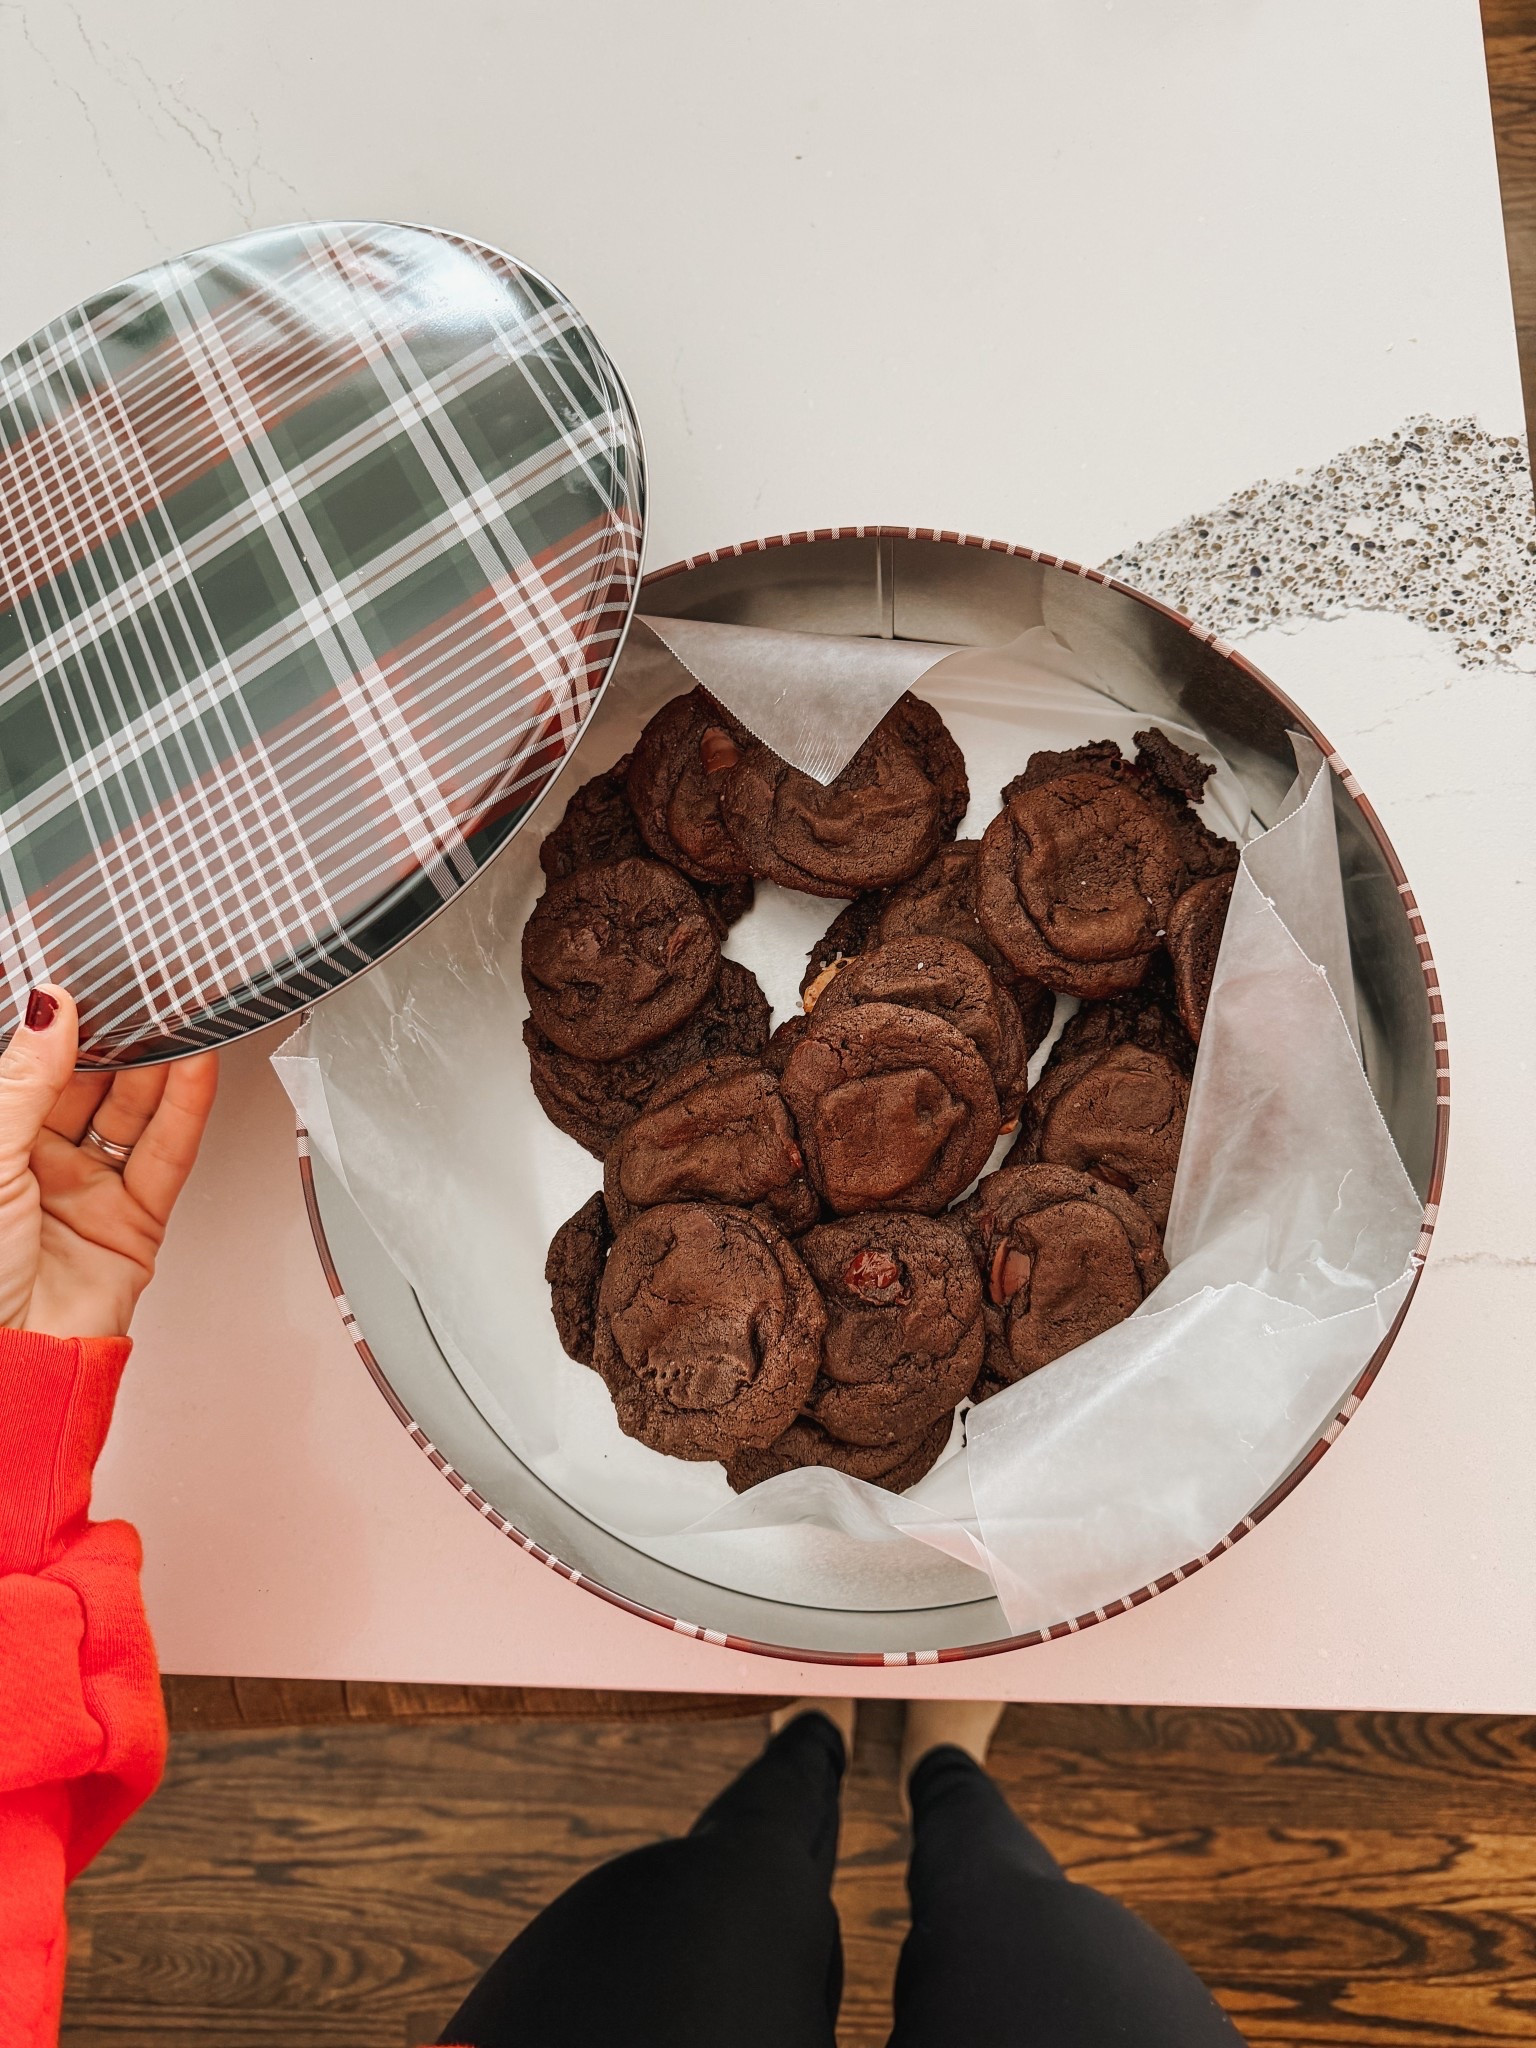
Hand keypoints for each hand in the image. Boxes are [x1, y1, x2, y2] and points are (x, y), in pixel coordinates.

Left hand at [0, 986, 217, 1338]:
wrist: (11, 1364)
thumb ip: (25, 1080)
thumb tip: (49, 1010)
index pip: (32, 1069)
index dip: (59, 1027)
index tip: (85, 982)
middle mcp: (33, 1166)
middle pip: (86, 1085)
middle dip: (117, 1039)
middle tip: (144, 989)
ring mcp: (85, 1193)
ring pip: (130, 1114)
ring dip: (157, 1066)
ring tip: (180, 1017)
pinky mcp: (133, 1223)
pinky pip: (164, 1156)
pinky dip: (185, 1112)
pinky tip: (195, 1070)